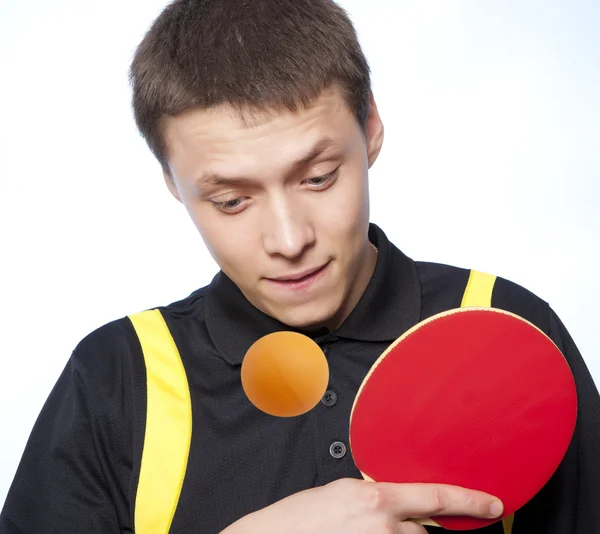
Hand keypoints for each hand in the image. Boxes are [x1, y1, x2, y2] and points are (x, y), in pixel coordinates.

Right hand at [221, 478, 503, 532]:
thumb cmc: (296, 520)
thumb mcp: (338, 493)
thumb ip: (372, 497)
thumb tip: (394, 503)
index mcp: (375, 499)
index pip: (435, 496)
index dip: (469, 501)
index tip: (493, 505)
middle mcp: (383, 527)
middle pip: (422, 532)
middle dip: (410, 530)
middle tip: (376, 529)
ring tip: (356, 532)